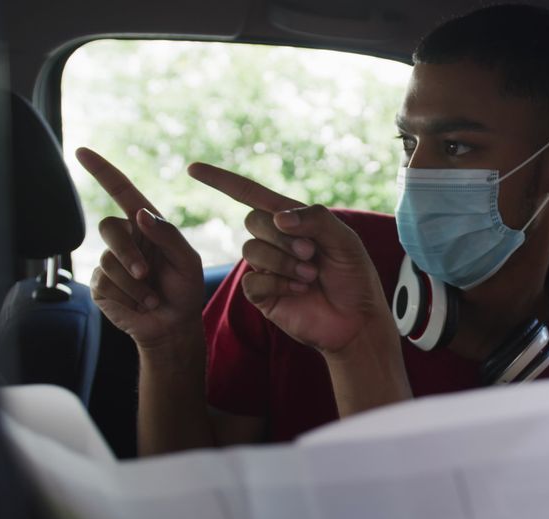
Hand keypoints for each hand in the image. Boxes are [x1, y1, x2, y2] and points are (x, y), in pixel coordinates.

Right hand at [78, 148, 203, 349]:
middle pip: (109, 227)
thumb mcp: (187, 261)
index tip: (82, 151)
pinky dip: (127, 296)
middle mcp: (125, 238)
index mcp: (146, 225)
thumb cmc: (185, 289)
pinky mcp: (99, 284)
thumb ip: (168, 236)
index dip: (102, 171)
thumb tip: (140, 213)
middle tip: (145, 274)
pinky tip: (140, 304)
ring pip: (107, 260)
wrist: (174, 324)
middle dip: (127, 252)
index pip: (121, 192)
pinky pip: (104, 283)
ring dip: (133, 283)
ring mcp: (109, 260)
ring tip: (152, 297)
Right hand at [188, 163, 387, 352]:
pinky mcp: (262, 294)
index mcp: (292, 220)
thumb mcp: (345, 240)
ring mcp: (266, 267)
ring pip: (251, 250)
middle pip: (252, 220)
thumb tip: (278, 217)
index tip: (192, 168)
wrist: (356, 320)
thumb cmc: (354, 277)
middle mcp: (275, 241)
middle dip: (282, 236)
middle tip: (311, 254)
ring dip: (283, 261)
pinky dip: (277, 282)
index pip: (250, 194)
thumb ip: (317, 219)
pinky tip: (300, 290)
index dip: (222, 180)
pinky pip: (251, 280)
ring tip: (311, 275)